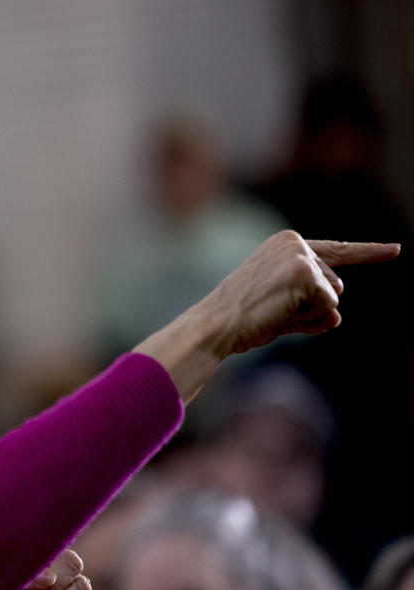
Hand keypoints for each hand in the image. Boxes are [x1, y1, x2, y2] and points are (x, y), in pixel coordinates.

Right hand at [205, 230, 399, 354]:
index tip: (395, 250)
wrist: (218, 323)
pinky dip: (307, 317)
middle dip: (314, 305)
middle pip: (335, 282)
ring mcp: (299, 255)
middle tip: (273, 311)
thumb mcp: (282, 312)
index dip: (368, 252)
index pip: (335, 250)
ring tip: (272, 311)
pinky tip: (278, 311)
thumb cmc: (242, 318)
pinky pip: (327, 305)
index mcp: (283, 244)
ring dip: (309, 312)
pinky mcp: (304, 272)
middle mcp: (293, 242)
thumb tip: (337, 318)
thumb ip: (313, 312)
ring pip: (333, 294)